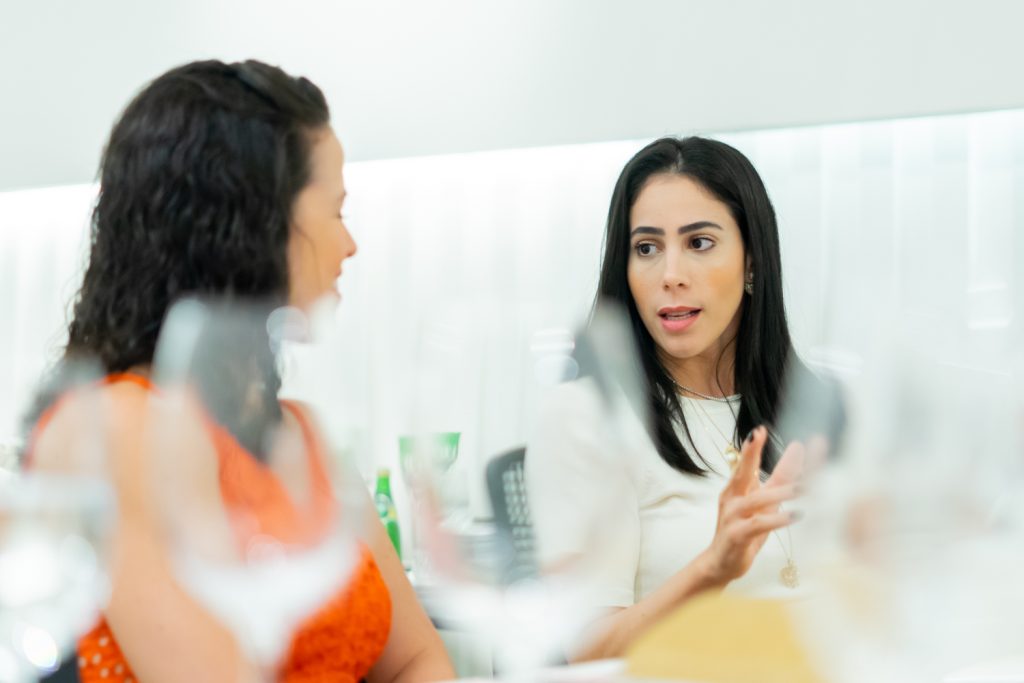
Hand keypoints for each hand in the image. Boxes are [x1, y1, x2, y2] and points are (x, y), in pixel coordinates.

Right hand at [699, 426, 804, 585]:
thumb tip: (798, 454)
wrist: (720, 563)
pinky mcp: (736, 535)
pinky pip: (758, 524)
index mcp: (738, 487)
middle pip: (742, 471)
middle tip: (758, 433)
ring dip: (781, 493)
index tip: (762, 428)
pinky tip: (794, 515)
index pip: (751, 464)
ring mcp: (732, 516)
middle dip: (751, 452)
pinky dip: (777, 520)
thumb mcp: (765, 504)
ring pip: (756, 500)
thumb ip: (781, 479)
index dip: (756, 446)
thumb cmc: (744, 530)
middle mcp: (733, 497)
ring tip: (804, 488)